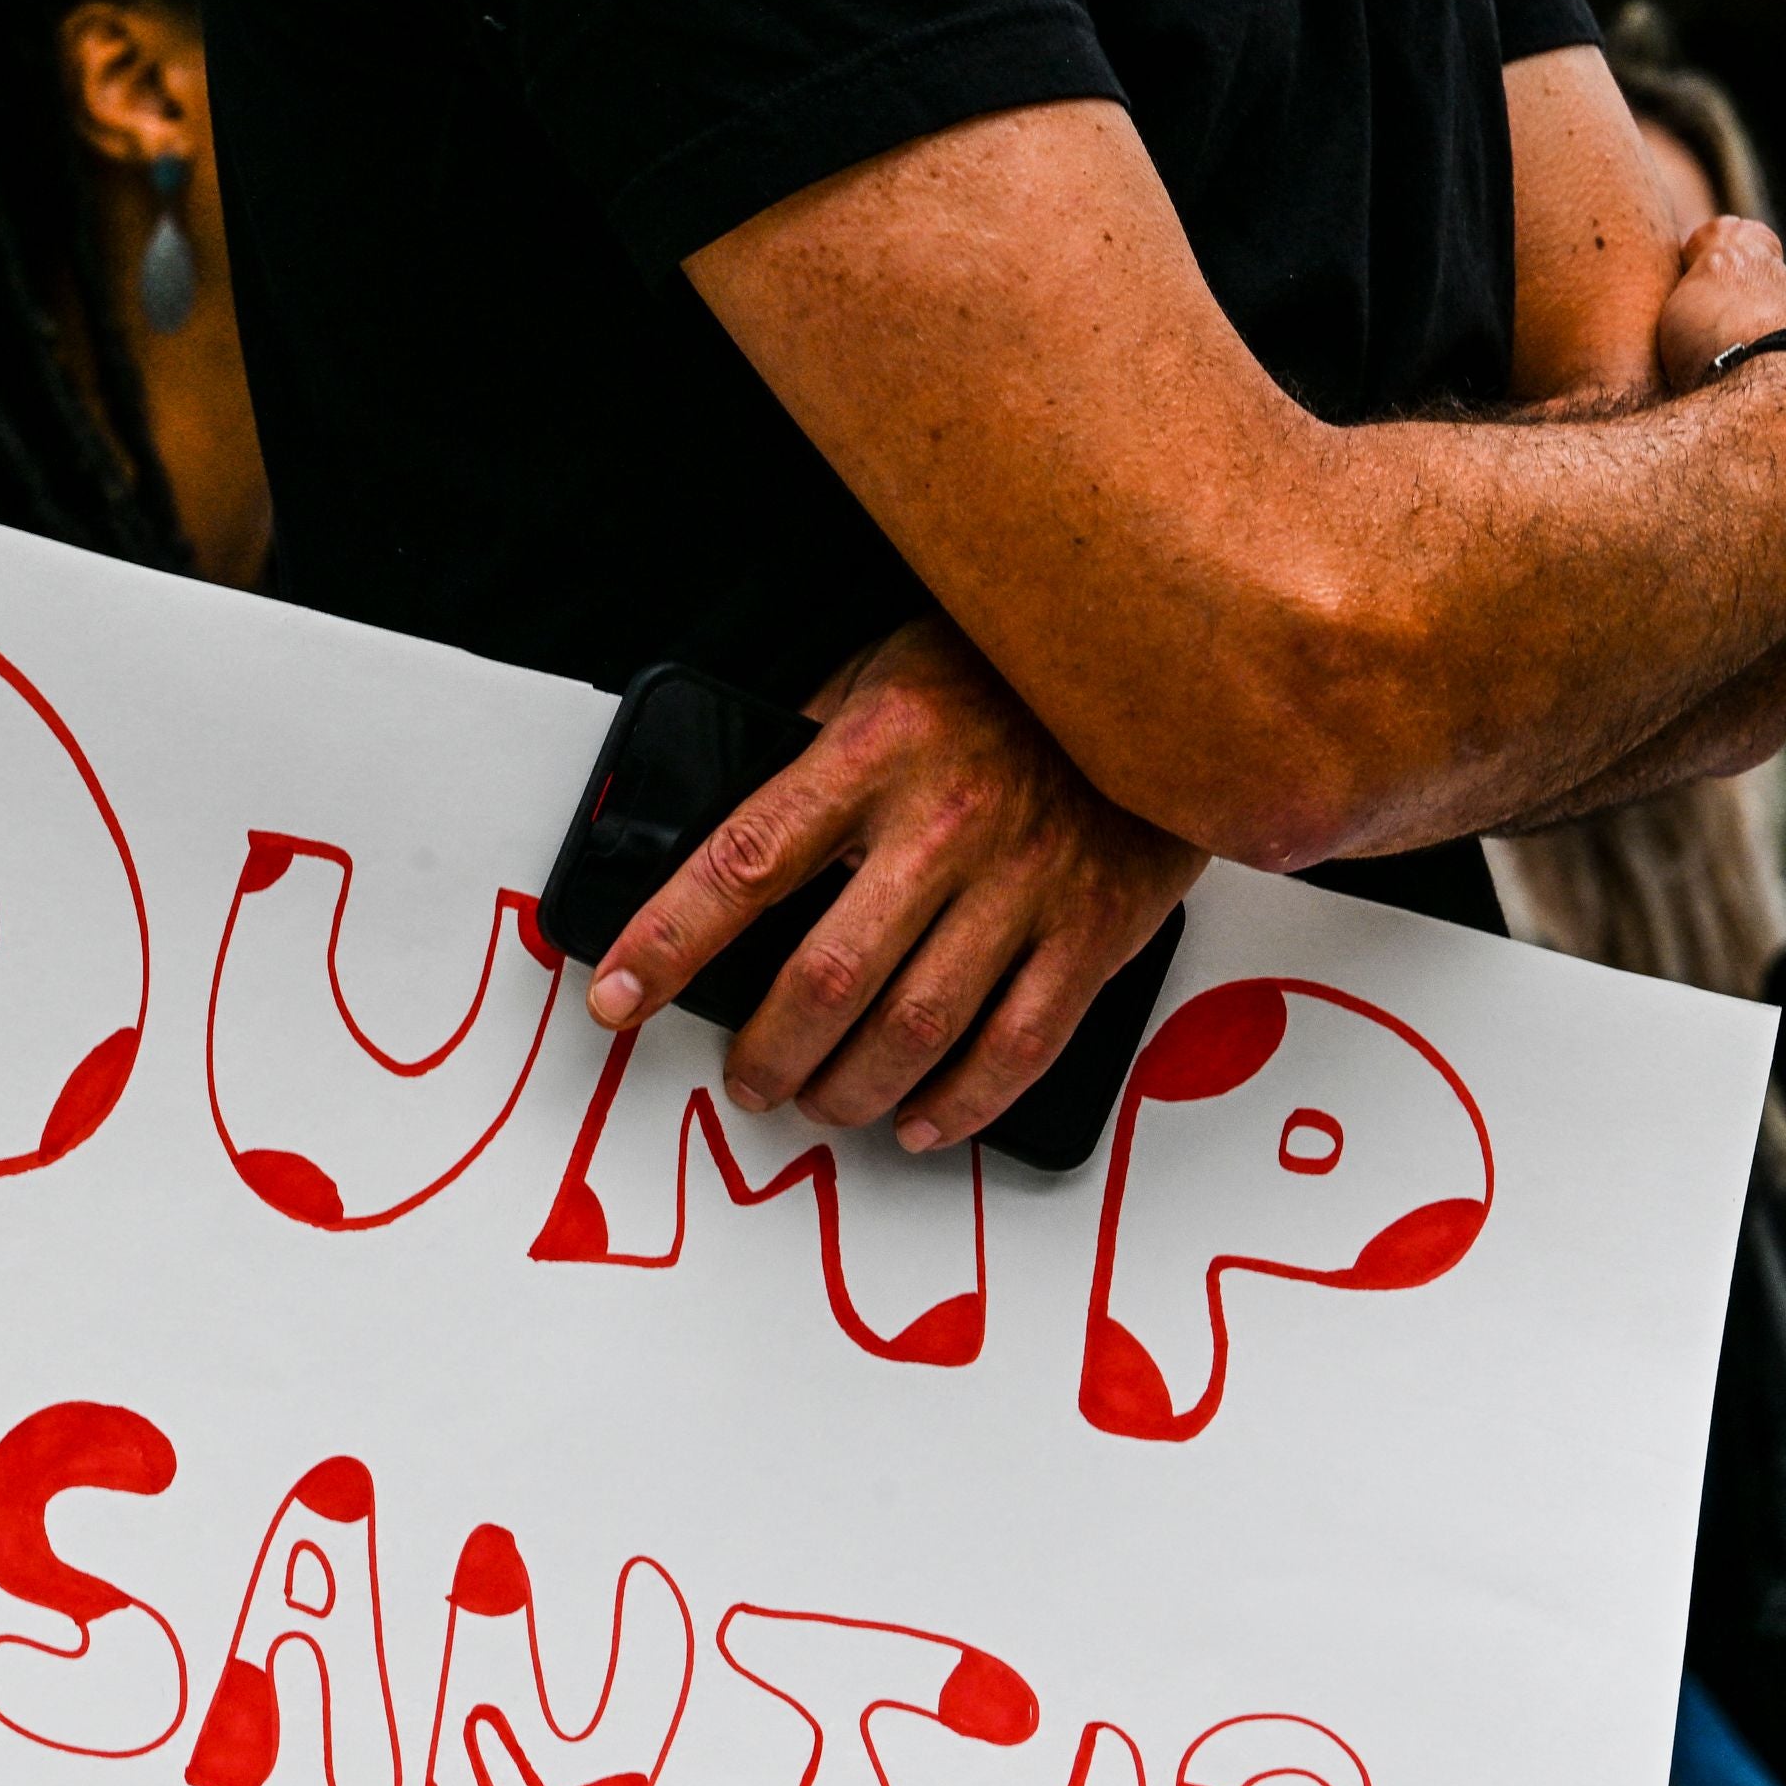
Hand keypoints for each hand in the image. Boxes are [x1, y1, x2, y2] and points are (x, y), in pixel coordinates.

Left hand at [584, 612, 1200, 1150]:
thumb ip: (808, 758)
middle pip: (827, 976)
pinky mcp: (1095, 929)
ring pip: (915, 1030)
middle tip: (745, 1080)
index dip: (670, 941)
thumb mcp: (883, 676)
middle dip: (767, 1052)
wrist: (1168, 666)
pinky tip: (917, 1119)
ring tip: (819, 1103)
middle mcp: (946, 822)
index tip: (618, 998)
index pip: (744, 863)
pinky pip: (1017, 1045)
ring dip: (849, 1090)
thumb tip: (728, 852)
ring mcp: (1026, 882)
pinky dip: (958, 1104)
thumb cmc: (1007, 676)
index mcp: (874, 752)